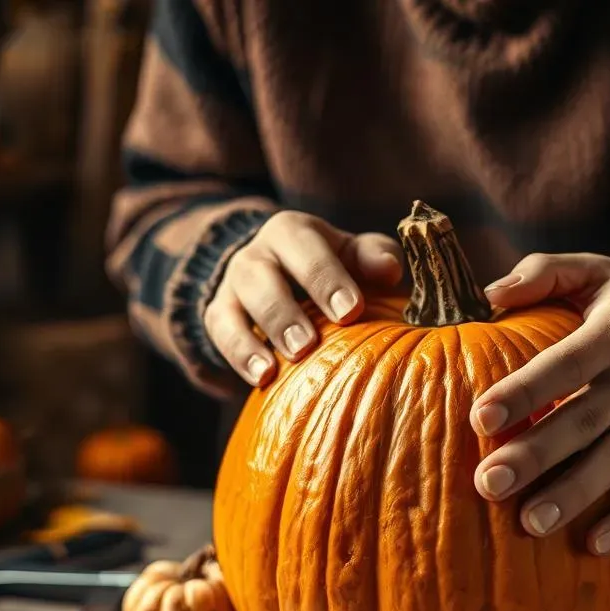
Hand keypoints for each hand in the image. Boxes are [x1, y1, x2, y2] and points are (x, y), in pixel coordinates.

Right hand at [203, 211, 403, 385]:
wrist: (282, 275)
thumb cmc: (332, 268)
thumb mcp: (353, 256)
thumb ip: (374, 256)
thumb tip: (390, 270)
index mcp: (294, 232)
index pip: (306, 247)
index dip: (326, 278)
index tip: (350, 311)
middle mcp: (258, 253)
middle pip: (261, 275)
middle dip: (284, 311)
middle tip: (307, 345)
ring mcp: (234, 285)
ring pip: (236, 304)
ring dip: (258, 337)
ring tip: (277, 367)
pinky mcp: (219, 314)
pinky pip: (221, 332)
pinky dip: (239, 355)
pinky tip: (261, 379)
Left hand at [470, 254, 609, 554]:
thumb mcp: (594, 269)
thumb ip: (543, 272)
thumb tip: (489, 294)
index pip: (566, 364)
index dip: (525, 390)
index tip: (481, 418)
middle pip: (585, 421)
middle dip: (537, 455)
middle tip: (488, 484)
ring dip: (575, 494)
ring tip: (530, 525)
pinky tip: (595, 546)